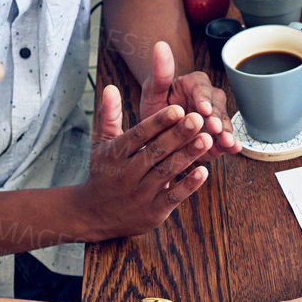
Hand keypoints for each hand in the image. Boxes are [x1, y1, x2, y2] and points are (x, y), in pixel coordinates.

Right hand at [74, 84, 211, 238]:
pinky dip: (189, 185)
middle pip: (155, 152)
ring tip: (206, 139)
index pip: (138, 135)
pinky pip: (173, 197)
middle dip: (178, 135)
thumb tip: (111, 87)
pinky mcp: (153, 212)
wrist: (94, 214)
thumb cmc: (104, 172)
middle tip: (198, 119)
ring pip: (166, 172)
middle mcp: (126, 174)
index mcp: (115, 154)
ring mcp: (140, 194)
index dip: (158, 122)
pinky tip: (205, 171)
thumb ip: (109, 116)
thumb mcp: (102, 143)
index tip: (178, 109)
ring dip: (188, 156)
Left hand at [139, 41, 236, 160]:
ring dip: (226, 132)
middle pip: (217, 106)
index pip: (202, 88)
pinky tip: (234, 148)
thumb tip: (160, 44)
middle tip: (214, 128)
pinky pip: (226, 139)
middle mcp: (209, 99)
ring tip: (227, 142)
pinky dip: (231, 144)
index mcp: (195, 84)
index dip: (203, 99)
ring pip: (224, 123)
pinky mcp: (218, 137)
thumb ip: (160, 71)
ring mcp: (215, 119)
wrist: (157, 133)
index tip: (203, 109)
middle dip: (216, 118)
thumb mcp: (153, 91)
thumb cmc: (156, 107)